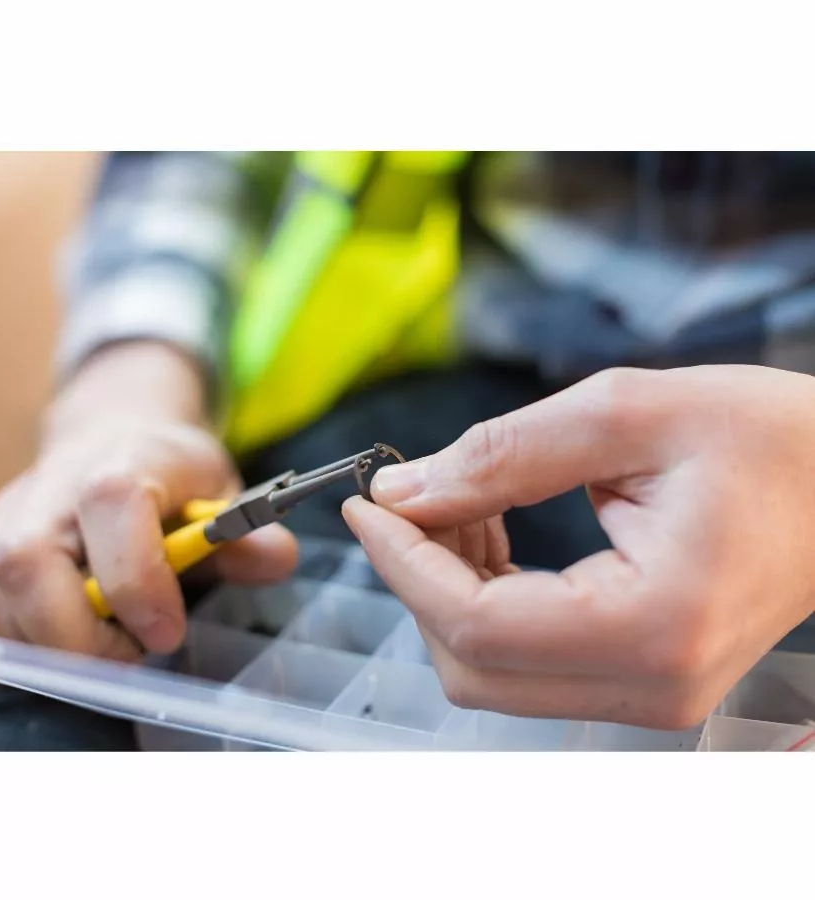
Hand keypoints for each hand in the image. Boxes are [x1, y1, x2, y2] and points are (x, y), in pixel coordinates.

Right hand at [0, 343, 297, 660]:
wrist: (112, 441)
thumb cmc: (171, 477)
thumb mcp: (223, 492)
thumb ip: (247, 532)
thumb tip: (276, 558)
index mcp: (123, 461)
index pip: (111, 503)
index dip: (137, 578)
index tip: (168, 633)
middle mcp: (52, 486)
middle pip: (24, 560)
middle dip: (78, 635)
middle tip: (133, 653)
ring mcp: (5, 518)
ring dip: (44, 647)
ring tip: (103, 645)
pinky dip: (16, 646)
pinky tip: (68, 640)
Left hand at [342, 365, 814, 728]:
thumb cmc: (766, 438)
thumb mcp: (625, 414)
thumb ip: (500, 454)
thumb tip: (404, 489)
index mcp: (653, 626)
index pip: (476, 624)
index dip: (401, 563)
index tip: (367, 504)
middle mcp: (651, 686)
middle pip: (472, 664)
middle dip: (419, 577)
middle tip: (414, 495)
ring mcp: (648, 694)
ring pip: (490, 668)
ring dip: (449, 586)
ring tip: (466, 500)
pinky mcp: (640, 678)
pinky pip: (525, 657)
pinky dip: (485, 597)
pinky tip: (492, 529)